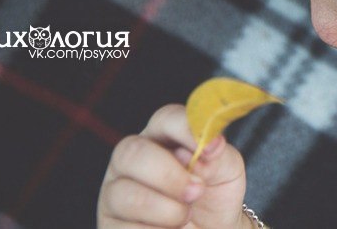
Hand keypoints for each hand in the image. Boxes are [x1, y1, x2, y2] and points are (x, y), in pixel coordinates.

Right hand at [98, 105, 246, 228]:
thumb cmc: (214, 195)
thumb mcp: (226, 171)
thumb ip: (219, 155)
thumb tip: (209, 144)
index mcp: (161, 137)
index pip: (165, 119)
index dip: (186, 129)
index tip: (211, 148)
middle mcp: (131, 160)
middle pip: (132, 152)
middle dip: (169, 175)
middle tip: (197, 191)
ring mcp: (114, 193)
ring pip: (125, 195)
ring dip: (165, 210)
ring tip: (186, 216)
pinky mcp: (109, 225)